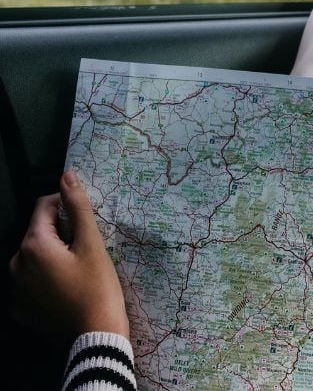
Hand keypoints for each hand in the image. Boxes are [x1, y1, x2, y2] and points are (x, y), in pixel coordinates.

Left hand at [9, 171, 128, 340]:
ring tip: (77, 268)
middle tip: (85, 248)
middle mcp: (16, 264)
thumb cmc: (97, 288)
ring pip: (35, 255)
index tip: (85, 220)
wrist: (96, 338)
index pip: (45, 206)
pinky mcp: (20, 308)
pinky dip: (46, 277)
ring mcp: (15, 289)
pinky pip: (31, 280)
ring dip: (53, 253)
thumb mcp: (92, 243)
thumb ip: (78, 206)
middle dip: (60, 232)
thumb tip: (67, 175)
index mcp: (33, 245)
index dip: (66, 205)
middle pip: (39, 231)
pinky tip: (67, 286)